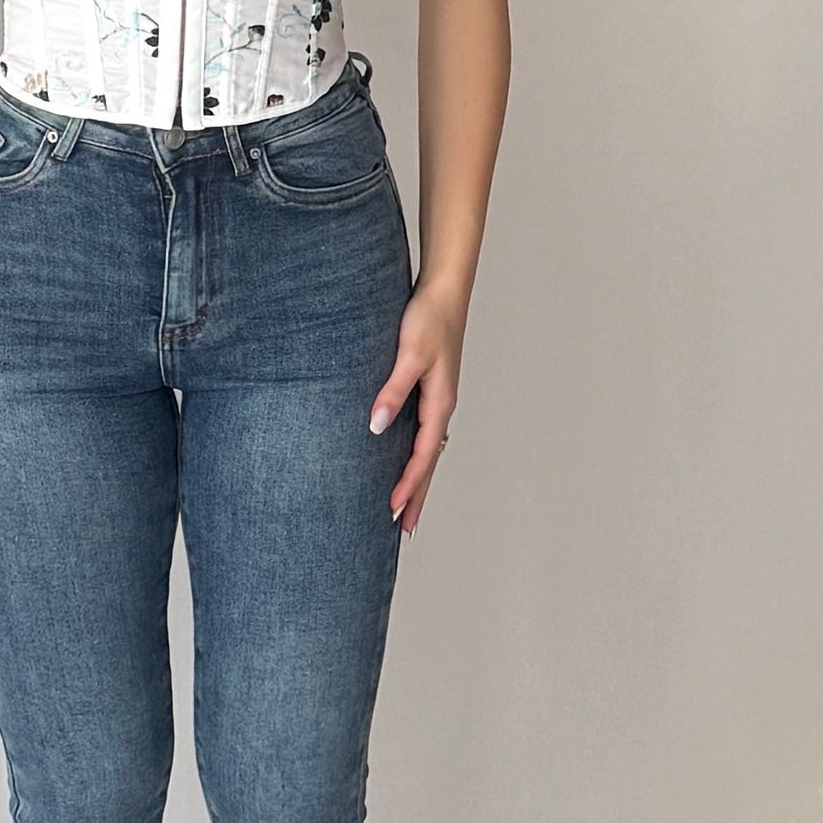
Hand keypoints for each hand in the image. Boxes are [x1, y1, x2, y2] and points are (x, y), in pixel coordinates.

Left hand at [369, 287, 463, 535]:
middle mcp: (442, 407)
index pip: (422, 456)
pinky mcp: (430, 390)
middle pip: (430, 462)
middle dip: (417, 496)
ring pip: (428, 450)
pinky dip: (416, 456)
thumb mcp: (409, 354)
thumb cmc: (427, 318)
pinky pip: (424, 434)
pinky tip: (405, 461)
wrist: (444, 291)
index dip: (407, 485)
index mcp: (440, 403)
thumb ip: (393, 391)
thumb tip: (377, 428)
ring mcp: (438, 400)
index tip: (392, 511)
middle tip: (405, 531)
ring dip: (417, 480)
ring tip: (406, 507)